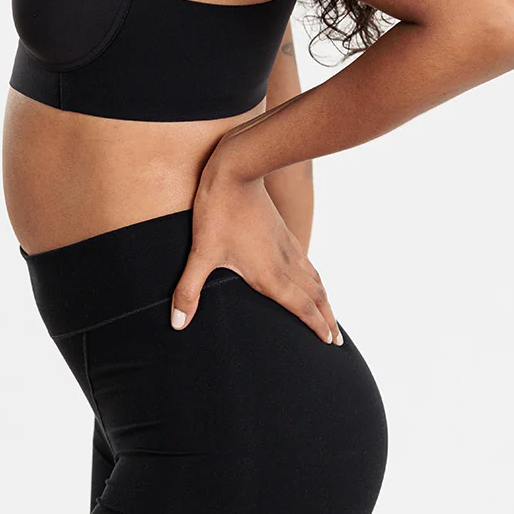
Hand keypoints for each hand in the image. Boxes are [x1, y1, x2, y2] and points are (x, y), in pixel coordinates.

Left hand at [169, 152, 343, 344]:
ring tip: (330, 315)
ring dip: (325, 300)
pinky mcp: (283, 232)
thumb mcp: (201, 253)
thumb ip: (189, 290)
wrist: (237, 171)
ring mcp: (287, 245)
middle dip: (327, 319)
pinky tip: (310, 278)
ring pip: (314, 278)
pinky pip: (306, 262)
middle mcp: (285, 263)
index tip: (330, 342)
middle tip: (336, 340)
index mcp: (270, 274)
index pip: (302, 307)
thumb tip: (176, 323)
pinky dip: (315, 278)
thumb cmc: (218, 212)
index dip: (317, 326)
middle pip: (315, 296)